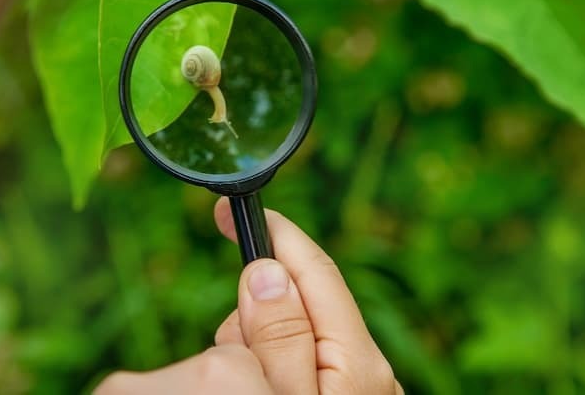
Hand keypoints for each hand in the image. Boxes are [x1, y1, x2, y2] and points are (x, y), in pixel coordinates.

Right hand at [95, 198, 401, 393]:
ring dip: (240, 352)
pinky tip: (241, 393)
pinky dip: (244, 371)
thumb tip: (269, 273)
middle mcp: (348, 368)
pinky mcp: (297, 391)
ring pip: (261, 339)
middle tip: (231, 355)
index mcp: (356, 363)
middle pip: (281, 304)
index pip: (313, 273)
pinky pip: (257, 366)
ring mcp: (330, 383)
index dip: (274, 232)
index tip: (229, 208)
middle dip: (247, 317)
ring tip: (236, 392)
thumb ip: (283, 341)